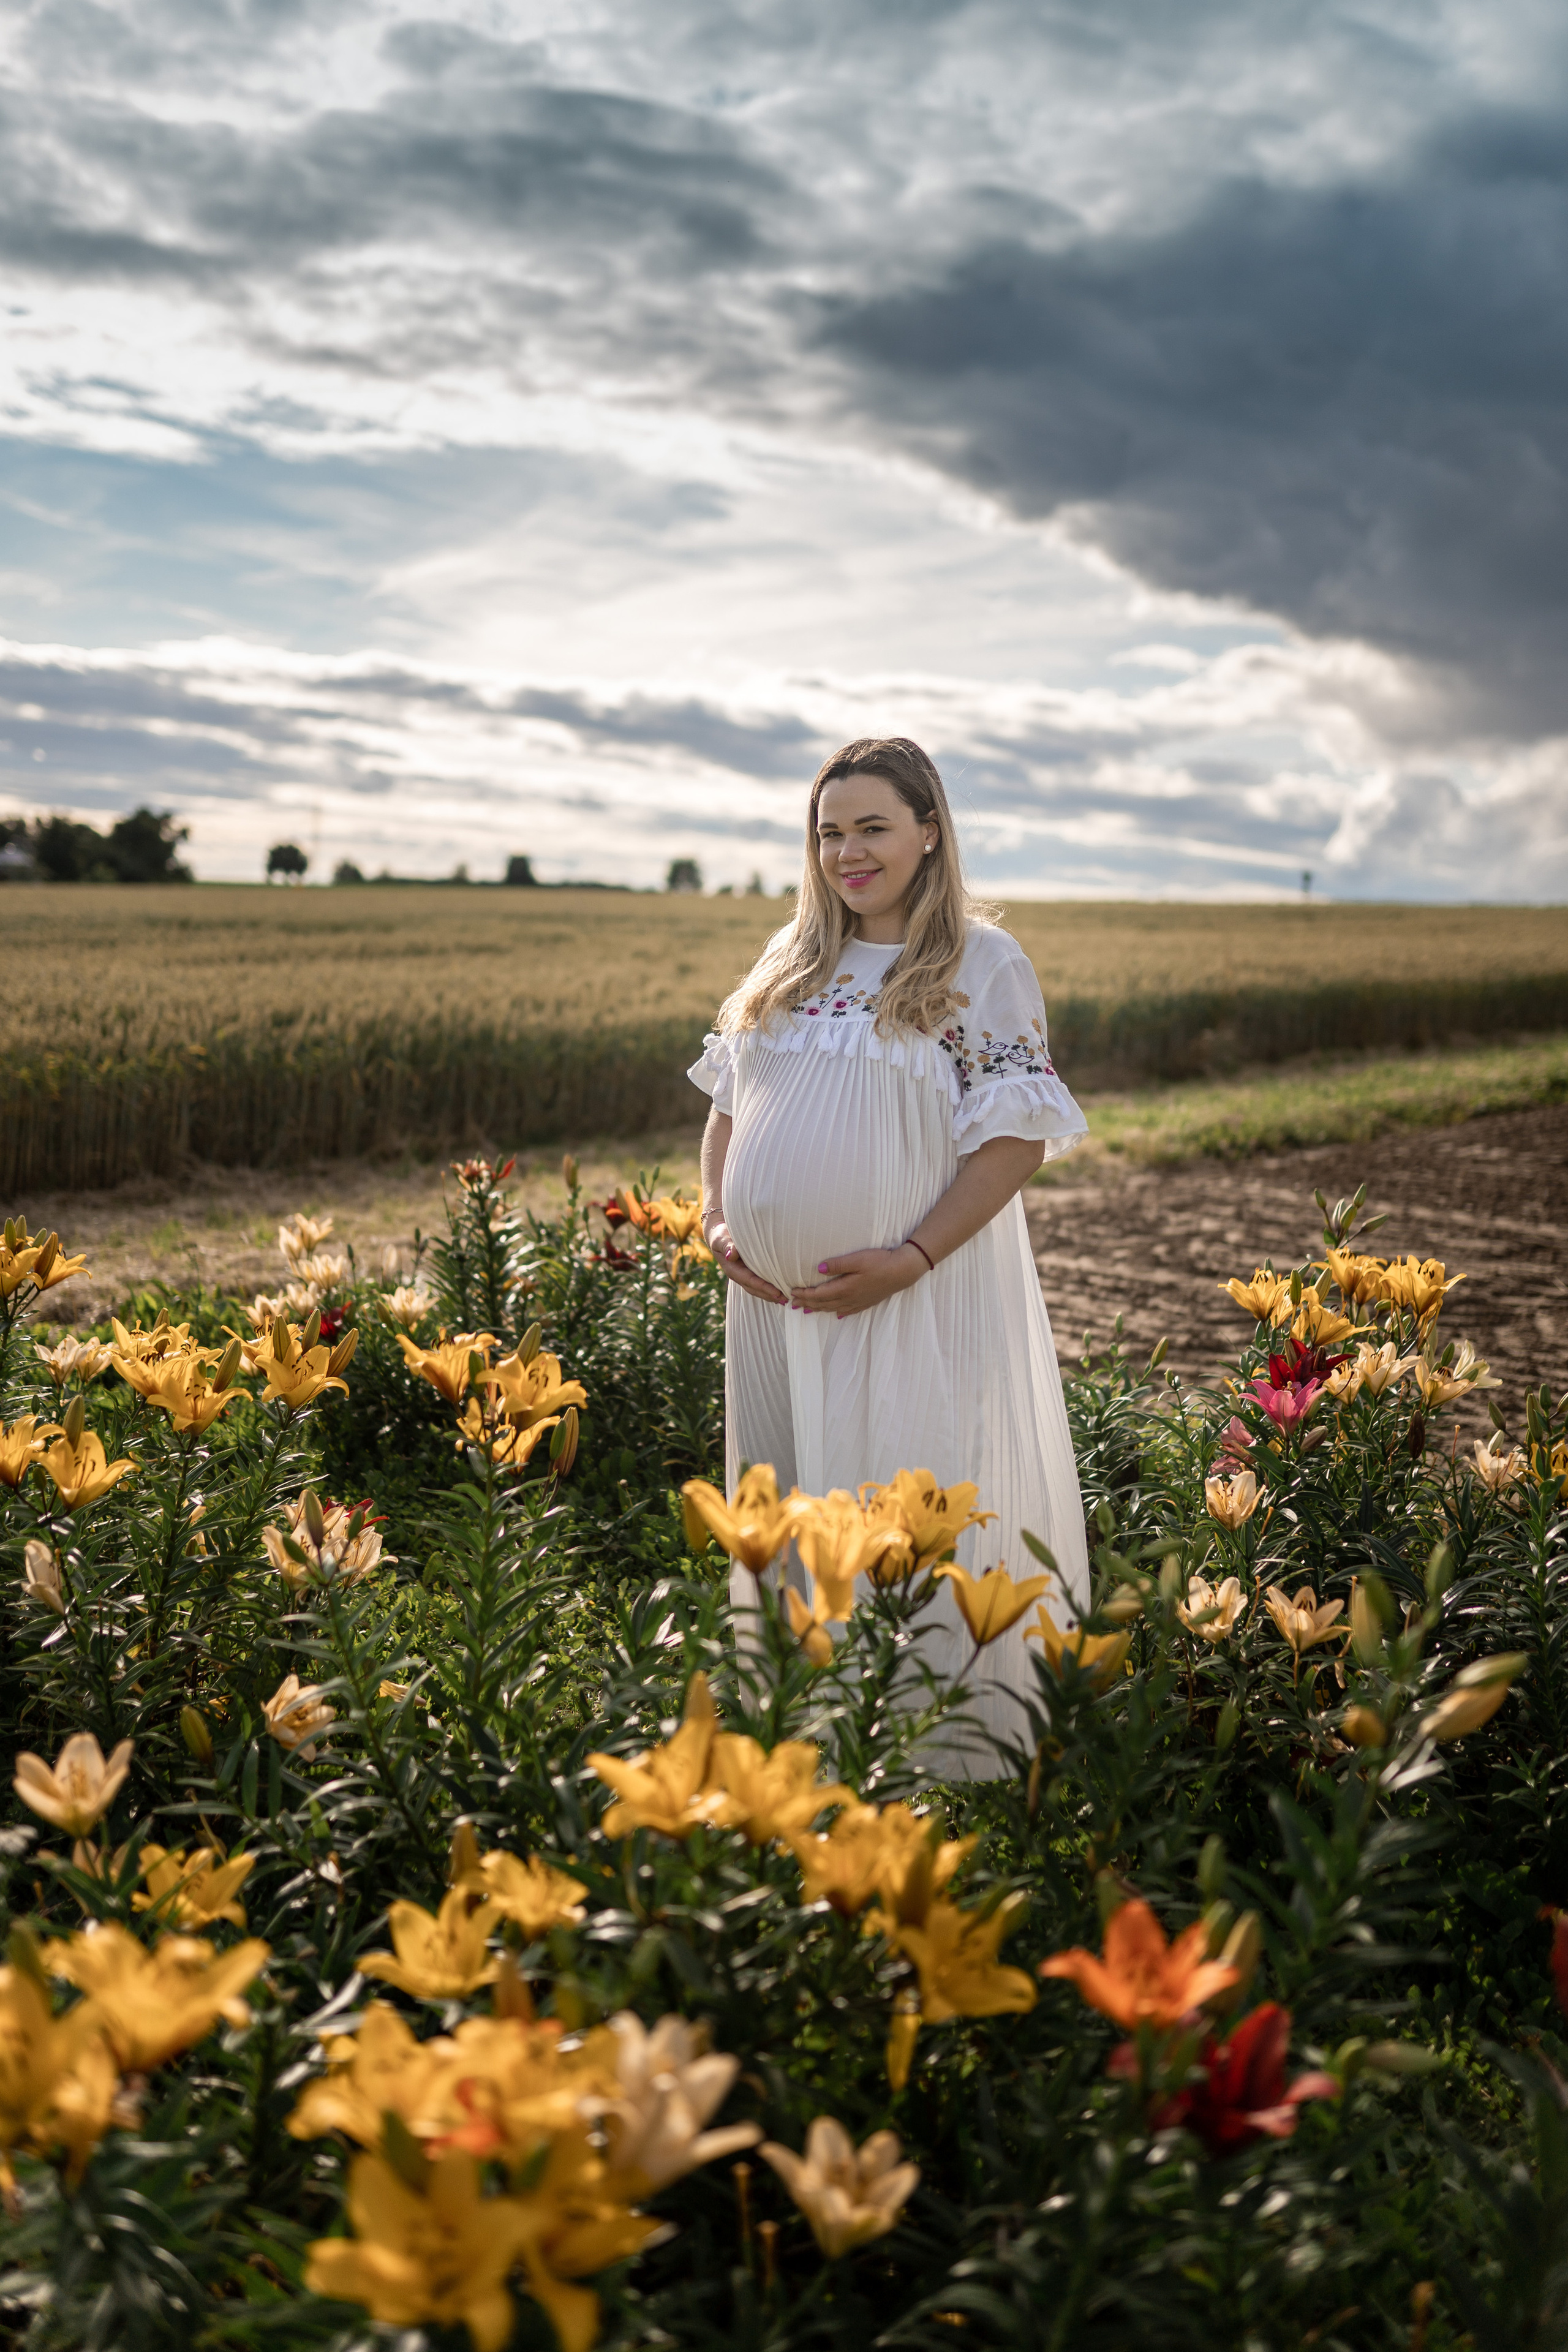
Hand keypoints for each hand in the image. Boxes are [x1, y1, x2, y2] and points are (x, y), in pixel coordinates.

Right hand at [706, 1221, 786, 1304]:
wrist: (719, 1234)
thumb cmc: (721, 1234)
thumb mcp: (721, 1238)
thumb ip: (726, 1246)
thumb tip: (731, 1255)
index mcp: (732, 1269)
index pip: (749, 1280)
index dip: (763, 1287)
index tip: (776, 1292)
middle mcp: (738, 1275)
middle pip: (755, 1289)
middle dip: (769, 1295)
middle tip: (786, 1299)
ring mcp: (744, 1275)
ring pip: (758, 1288)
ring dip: (770, 1295)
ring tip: (785, 1299)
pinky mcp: (749, 1272)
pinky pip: (760, 1282)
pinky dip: (769, 1288)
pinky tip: (780, 1291)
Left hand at [790, 1245, 925, 1318]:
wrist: (903, 1271)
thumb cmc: (880, 1262)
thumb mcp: (857, 1259)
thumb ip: (836, 1264)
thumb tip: (818, 1269)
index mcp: (844, 1288)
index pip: (819, 1294)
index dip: (804, 1294)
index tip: (792, 1292)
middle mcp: (850, 1298)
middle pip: (823, 1304)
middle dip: (807, 1304)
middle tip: (792, 1305)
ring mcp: (859, 1302)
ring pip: (834, 1308)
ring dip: (819, 1310)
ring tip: (807, 1311)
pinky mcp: (867, 1301)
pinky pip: (849, 1310)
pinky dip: (839, 1312)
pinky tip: (838, 1315)